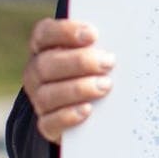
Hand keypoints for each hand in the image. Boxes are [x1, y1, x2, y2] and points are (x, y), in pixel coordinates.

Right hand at [23, 18, 116, 145]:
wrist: (90, 114)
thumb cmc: (95, 72)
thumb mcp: (95, 54)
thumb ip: (99, 45)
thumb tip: (122, 37)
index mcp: (44, 48)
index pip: (44, 34)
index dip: (65, 32)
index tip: (93, 35)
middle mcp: (36, 73)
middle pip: (46, 64)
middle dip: (79, 62)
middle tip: (108, 62)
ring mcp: (39, 99)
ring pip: (47, 94)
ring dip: (78, 89)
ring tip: (105, 86)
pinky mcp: (47, 125)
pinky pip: (50, 122)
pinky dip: (68, 116)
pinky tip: (88, 110)